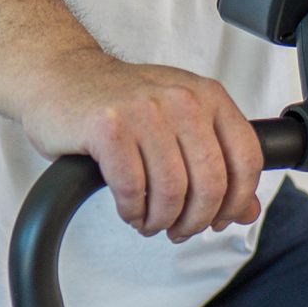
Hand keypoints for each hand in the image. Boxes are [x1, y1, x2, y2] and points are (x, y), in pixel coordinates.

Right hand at [23, 47, 263, 239]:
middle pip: (210, 183)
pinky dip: (133, 211)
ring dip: (161, 220)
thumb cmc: (119, 104)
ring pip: (172, 191)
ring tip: (150, 221)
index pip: (247, 158)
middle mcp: (181, 99)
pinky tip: (130, 210)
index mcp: (207, 96)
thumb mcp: (178, 125)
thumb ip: (218, 164)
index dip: (236, 201)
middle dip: (195, 220)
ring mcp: (144, 110)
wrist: (60, 77)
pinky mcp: (108, 127)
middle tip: (180, 229)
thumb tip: (247, 211)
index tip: (219, 219)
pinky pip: (132, 189)